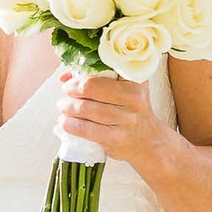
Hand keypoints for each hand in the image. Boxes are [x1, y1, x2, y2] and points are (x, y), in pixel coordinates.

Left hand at [56, 70, 170, 165]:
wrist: (148, 141)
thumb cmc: (131, 110)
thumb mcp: (125, 89)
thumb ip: (98, 78)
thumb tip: (65, 77)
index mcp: (135, 81)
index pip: (104, 70)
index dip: (83, 73)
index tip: (73, 79)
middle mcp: (133, 99)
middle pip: (91, 88)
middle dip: (71, 89)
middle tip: (65, 92)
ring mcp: (125, 120)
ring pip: (86, 109)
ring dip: (67, 107)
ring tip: (63, 107)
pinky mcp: (115, 139)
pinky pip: (85, 129)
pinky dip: (70, 124)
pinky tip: (65, 122)